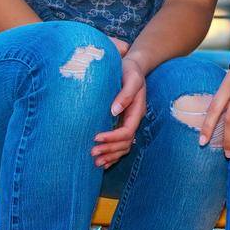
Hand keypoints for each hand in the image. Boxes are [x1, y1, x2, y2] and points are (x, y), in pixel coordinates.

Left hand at [92, 54, 145, 168]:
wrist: (132, 67)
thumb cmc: (130, 71)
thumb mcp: (131, 78)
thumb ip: (125, 94)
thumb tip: (114, 111)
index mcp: (137, 111)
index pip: (127, 131)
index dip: (112, 137)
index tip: (96, 138)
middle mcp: (133, 120)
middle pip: (125, 143)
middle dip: (109, 150)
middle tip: (92, 153)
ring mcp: (128, 123)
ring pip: (124, 147)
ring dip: (111, 156)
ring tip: (95, 162)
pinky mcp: (122, 123)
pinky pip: (121, 145)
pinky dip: (113, 155)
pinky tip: (103, 162)